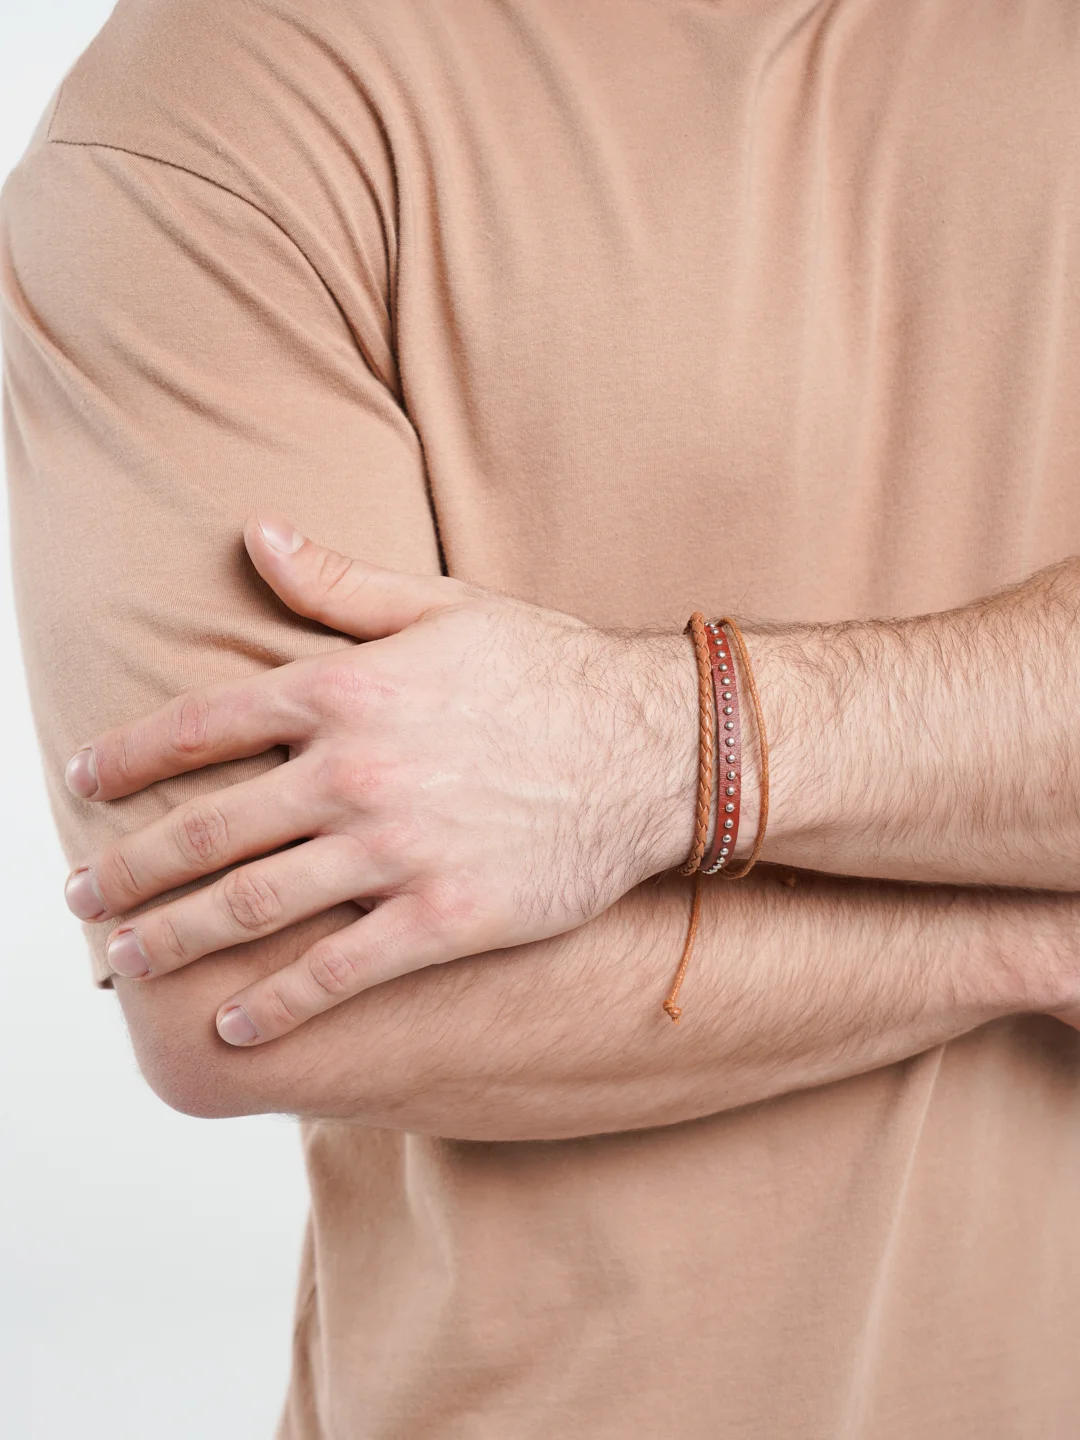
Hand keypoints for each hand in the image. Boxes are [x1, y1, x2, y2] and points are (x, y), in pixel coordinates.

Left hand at [62, 516, 697, 1045]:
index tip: (82, 781)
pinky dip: (277, 1003)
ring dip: (174, 938)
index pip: (201, 725)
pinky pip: (338, 971)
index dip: (128, 757)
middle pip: (207, 830)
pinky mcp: (444, 919)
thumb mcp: (444, 608)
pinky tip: (233, 1024)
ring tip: (125, 960)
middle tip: (79, 896)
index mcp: (344, 690)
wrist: (653, 747)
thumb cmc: (548, 672)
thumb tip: (254, 533)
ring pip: (253, 905)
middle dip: (128, 868)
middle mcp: (354, 772)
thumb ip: (339, 583)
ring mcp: (396, 851)